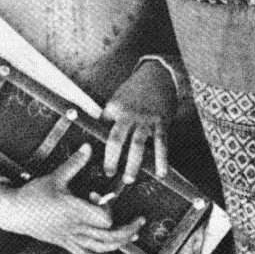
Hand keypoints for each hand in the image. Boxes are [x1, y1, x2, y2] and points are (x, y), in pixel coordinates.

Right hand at [0, 144, 145, 253]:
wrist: (15, 213)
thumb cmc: (34, 194)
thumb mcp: (55, 176)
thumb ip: (75, 163)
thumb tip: (88, 147)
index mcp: (73, 210)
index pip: (103, 218)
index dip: (108, 208)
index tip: (100, 197)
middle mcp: (75, 227)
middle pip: (109, 237)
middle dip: (128, 230)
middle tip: (140, 221)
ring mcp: (70, 238)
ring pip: (100, 248)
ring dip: (119, 244)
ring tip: (132, 236)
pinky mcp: (65, 244)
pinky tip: (108, 251)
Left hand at [102, 59, 177, 183]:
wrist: (158, 73)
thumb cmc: (135, 88)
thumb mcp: (117, 97)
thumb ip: (110, 114)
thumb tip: (99, 130)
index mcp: (114, 108)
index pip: (102, 129)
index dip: (98, 143)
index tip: (93, 159)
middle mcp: (128, 115)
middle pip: (116, 140)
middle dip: (111, 159)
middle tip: (109, 173)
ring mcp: (145, 119)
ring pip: (137, 145)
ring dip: (133, 164)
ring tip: (129, 179)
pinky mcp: (161, 122)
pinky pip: (161, 143)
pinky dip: (161, 159)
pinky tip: (161, 173)